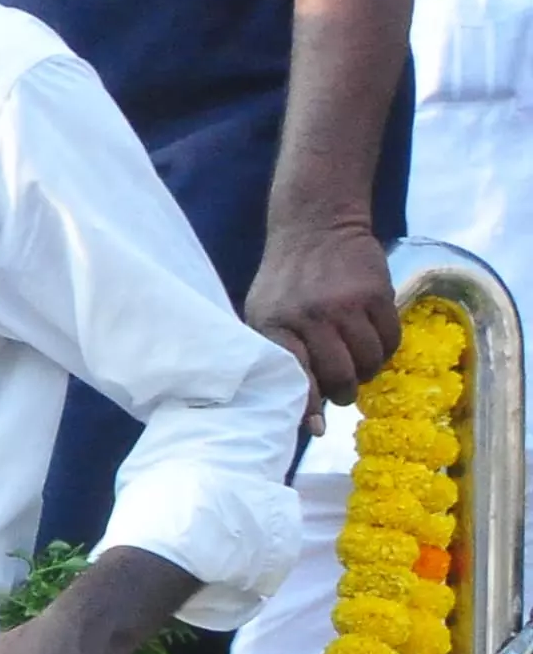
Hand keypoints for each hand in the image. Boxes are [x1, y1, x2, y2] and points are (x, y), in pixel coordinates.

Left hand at [243, 215, 399, 404]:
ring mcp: (347, 305)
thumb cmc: (285, 281)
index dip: (309, 406)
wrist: (316, 226)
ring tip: (356, 365)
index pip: (295, 376)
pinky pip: (391, 340)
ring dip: (366, 372)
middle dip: (344, 393)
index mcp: (276, 325)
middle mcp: (311, 317)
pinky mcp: (378, 294)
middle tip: (343, 392)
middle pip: (340, 376)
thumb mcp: (264, 314)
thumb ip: (276, 353)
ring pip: (370, 361)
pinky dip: (385, 350)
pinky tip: (373, 344)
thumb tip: (294, 405)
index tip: (317, 427)